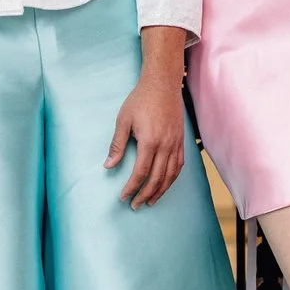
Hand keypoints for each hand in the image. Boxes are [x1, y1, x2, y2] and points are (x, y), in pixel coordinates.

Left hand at [106, 28, 187, 206]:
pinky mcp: (181, 141)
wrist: (162, 84)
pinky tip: (165, 184)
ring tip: (151, 201)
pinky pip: (179, 165)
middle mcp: (165, 145)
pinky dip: (172, 178)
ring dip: (160, 191)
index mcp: (149, 141)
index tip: (123, 197)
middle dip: (145, 194)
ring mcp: (176, 144)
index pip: (140, 172)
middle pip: (156, 178)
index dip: (131, 188)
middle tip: (135, 205)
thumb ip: (117, 145)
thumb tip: (108, 166)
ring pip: (170, 175)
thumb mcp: (123, 120)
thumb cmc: (140, 100)